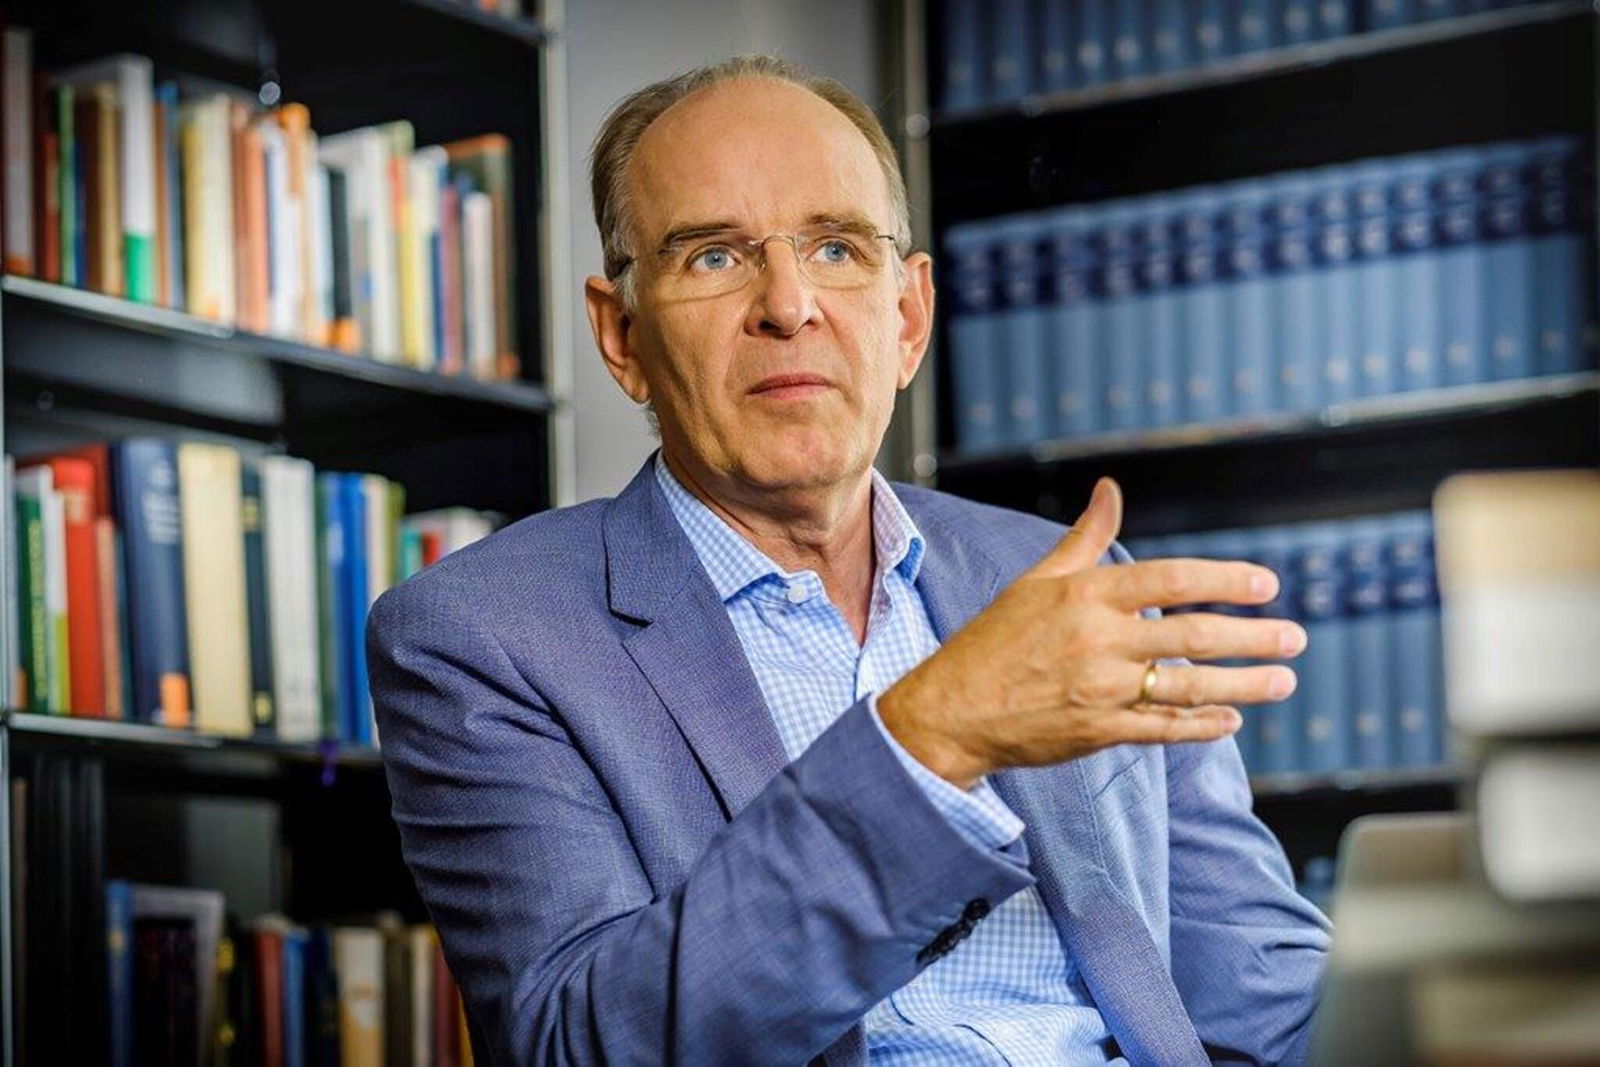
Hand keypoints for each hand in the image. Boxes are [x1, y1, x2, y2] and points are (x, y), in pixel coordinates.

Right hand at [877, 478, 1303, 789]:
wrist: (952, 710)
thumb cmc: (996, 639)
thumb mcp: (1037, 580)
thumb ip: (1086, 537)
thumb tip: (1110, 488)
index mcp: (1085, 595)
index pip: (1170, 580)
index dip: (1224, 579)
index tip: (1266, 584)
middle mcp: (1097, 641)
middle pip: (1192, 635)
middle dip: (1252, 637)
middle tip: (1294, 636)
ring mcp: (1100, 690)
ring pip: (1189, 687)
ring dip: (1244, 684)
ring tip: (1284, 680)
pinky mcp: (1098, 732)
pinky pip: (1164, 730)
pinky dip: (1203, 726)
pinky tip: (1231, 719)